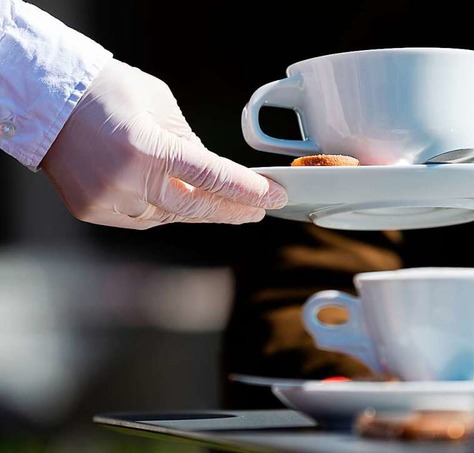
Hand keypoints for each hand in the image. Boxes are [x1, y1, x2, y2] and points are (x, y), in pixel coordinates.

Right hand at [41, 59, 286, 229]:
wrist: (46, 101)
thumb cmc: (106, 92)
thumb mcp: (160, 105)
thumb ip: (189, 143)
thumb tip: (212, 173)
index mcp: (147, 148)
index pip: (211, 177)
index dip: (249, 190)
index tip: (275, 196)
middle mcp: (127, 182)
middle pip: (196, 208)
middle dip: (234, 211)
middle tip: (258, 210)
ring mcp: (108, 202)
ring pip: (171, 216)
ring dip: (201, 210)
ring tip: (226, 204)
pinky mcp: (94, 212)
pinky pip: (144, 218)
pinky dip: (165, 210)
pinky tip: (181, 201)